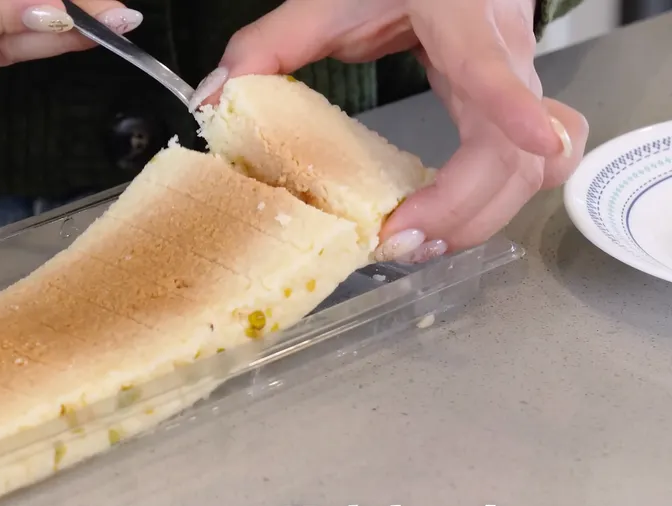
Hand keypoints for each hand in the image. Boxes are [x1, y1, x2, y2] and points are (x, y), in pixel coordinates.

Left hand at [193, 0, 587, 261]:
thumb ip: (265, 46)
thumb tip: (214, 99)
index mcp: (458, 9)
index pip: (491, 62)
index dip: (513, 107)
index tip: (533, 144)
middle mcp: (502, 45)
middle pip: (513, 145)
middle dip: (460, 207)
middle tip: (396, 240)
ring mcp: (519, 74)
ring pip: (533, 164)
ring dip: (479, 215)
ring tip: (417, 240)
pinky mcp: (517, 98)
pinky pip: (531, 163)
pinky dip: (496, 200)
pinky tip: (449, 220)